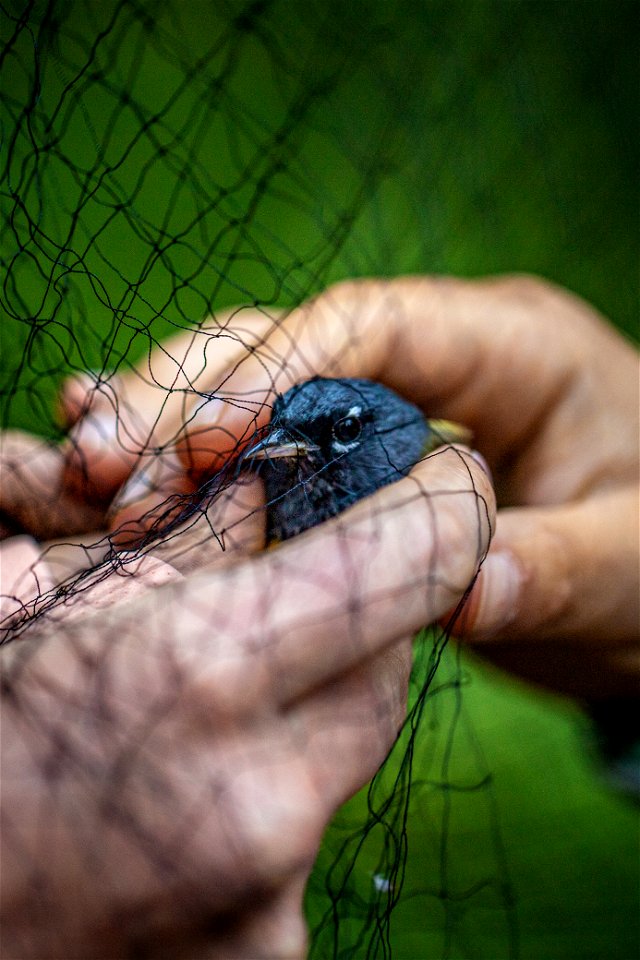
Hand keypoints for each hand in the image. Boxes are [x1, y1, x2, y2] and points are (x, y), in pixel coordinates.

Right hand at [1, 447, 492, 957]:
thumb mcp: (34, 605)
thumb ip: (182, 543)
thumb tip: (275, 491)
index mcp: (196, 678)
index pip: (406, 563)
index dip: (443, 506)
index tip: (447, 480)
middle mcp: (258, 806)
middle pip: (388, 670)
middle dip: (352, 621)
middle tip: (281, 601)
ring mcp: (264, 909)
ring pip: (349, 758)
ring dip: (304, 709)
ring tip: (204, 708)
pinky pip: (305, 843)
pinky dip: (266, 796)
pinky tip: (183, 795)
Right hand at [62, 277, 637, 699]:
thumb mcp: (634, 566)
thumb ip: (556, 572)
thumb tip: (465, 597)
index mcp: (510, 347)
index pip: (376, 325)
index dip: (279, 367)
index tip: (201, 443)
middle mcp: (436, 357)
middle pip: (290, 342)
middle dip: (190, 395)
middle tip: (99, 462)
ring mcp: (390, 403)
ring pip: (260, 384)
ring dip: (171, 425)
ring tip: (86, 471)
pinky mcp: (360, 456)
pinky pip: (268, 445)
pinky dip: (196, 462)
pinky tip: (123, 480)